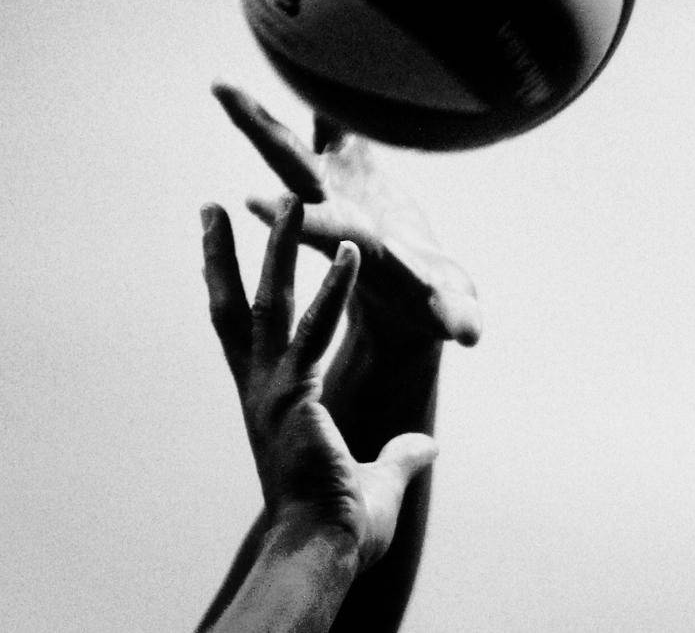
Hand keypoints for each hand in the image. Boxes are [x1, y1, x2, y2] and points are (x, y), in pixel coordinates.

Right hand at [201, 196, 436, 571]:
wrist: (321, 556)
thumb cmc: (339, 528)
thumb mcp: (375, 480)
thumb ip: (400, 455)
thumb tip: (427, 447)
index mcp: (268, 402)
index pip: (238, 332)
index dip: (225, 287)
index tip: (214, 248)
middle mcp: (259, 391)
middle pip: (235, 307)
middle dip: (223, 254)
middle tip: (209, 205)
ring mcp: (272, 392)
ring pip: (271, 305)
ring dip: (280, 248)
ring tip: (291, 197)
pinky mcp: (296, 398)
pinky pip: (316, 332)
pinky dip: (334, 290)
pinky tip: (351, 251)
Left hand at [211, 81, 480, 346]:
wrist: (409, 295)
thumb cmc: (431, 305)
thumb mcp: (447, 311)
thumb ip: (457, 316)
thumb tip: (469, 333)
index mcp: (355, 244)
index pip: (320, 226)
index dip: (295, 211)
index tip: (253, 199)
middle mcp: (335, 211)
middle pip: (292, 168)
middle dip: (262, 134)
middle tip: (224, 93)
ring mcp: (338, 189)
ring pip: (296, 147)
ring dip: (263, 117)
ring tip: (220, 86)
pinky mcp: (355, 171)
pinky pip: (334, 129)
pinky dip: (320, 102)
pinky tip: (300, 58)